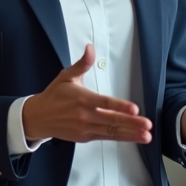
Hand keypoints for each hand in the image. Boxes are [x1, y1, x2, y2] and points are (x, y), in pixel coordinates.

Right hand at [22, 44, 152, 143]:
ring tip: (146, 136)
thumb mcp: (66, 76)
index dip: (120, 106)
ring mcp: (86, 128)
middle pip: (112, 120)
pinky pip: (106, 137)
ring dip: (130, 134)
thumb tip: (90, 47)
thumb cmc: (54, 95)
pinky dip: (121, 137)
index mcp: (83, 98)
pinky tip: (133, 137)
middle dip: (132, 123)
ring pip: (112, 132)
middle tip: (147, 125)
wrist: (38, 117)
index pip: (105, 103)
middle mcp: (85, 115)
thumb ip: (82, 64)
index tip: (135, 109)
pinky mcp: (85, 137)